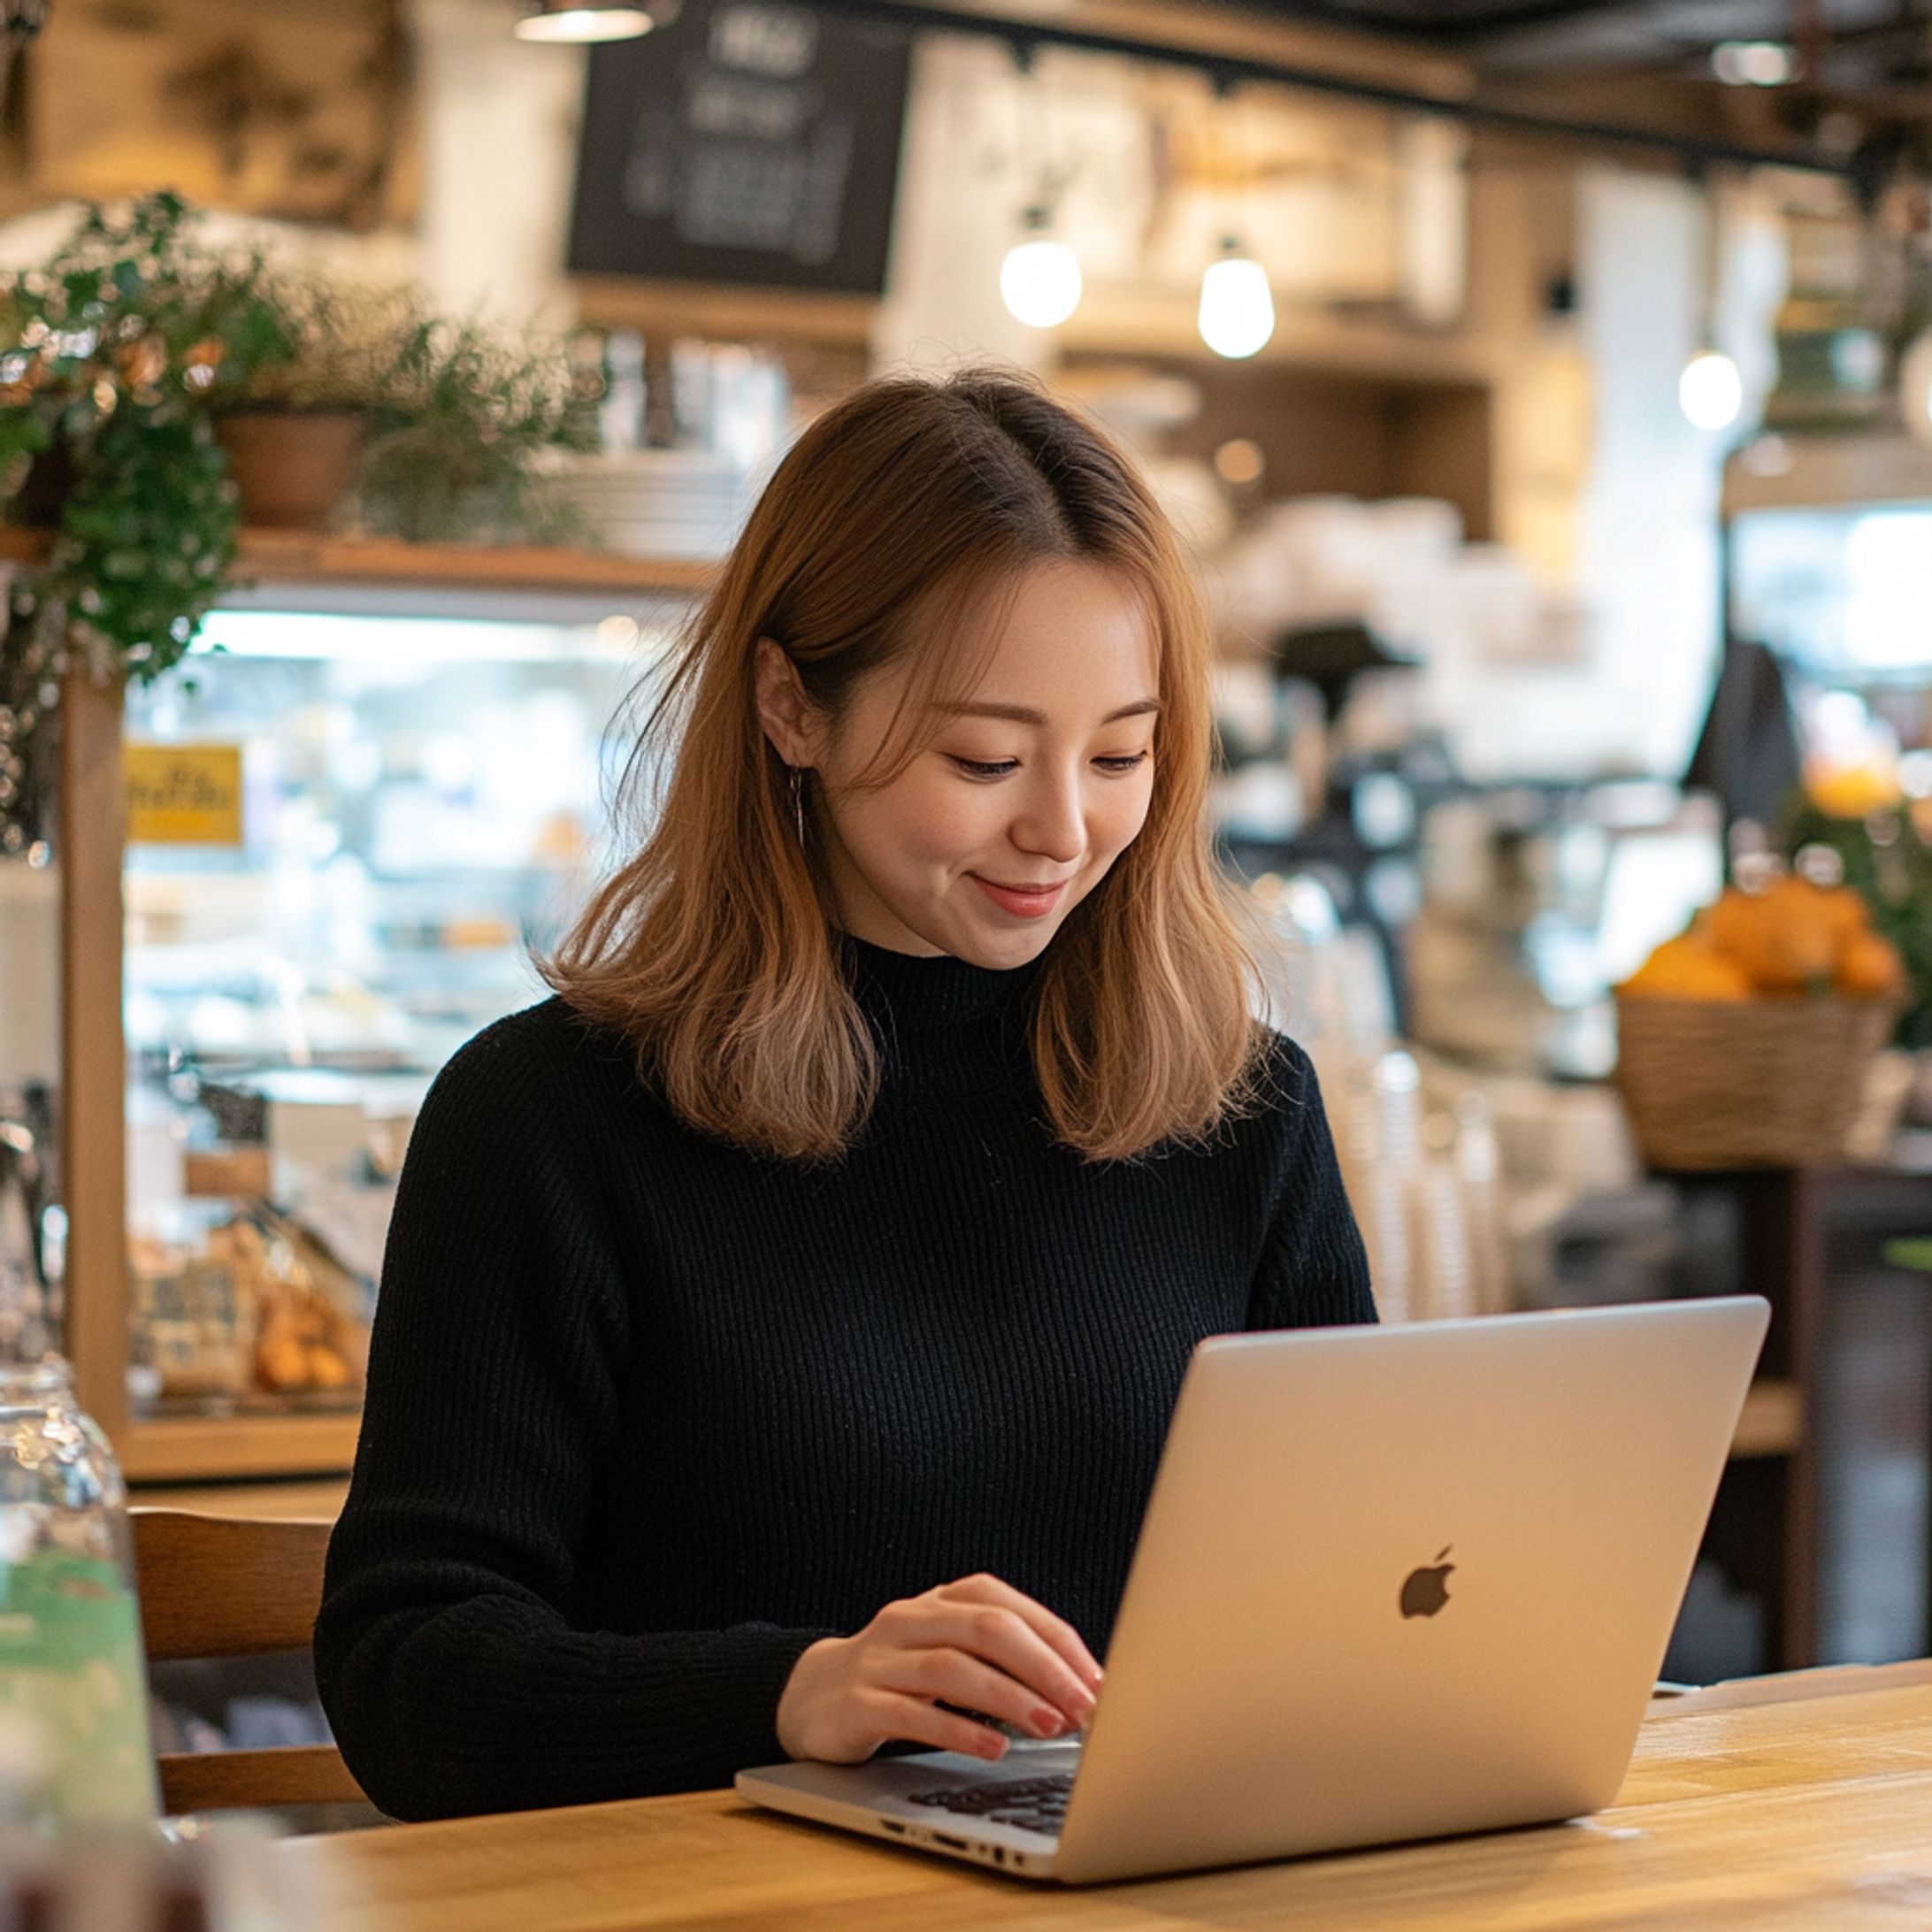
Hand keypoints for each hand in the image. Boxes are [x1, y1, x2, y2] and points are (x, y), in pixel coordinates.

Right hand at [775, 1573, 1103, 1765]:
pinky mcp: (857, 1702)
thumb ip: (1004, 1661)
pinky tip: (993, 1748)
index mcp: (942, 1600)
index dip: (1058, 1643)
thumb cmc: (902, 1675)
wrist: (811, 1695)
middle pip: (986, 1628)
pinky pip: (909, 1713)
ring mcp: (880, 1658)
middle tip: (1084, 1708)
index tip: (1099, 1682)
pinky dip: (957, 1731)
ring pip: (950, 1668)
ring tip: (1049, 1727)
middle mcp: (910, 1618)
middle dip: (1043, 1668)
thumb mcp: (951, 1653)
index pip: (1008, 1607)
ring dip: (1008, 1698)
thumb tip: (1081, 1692)